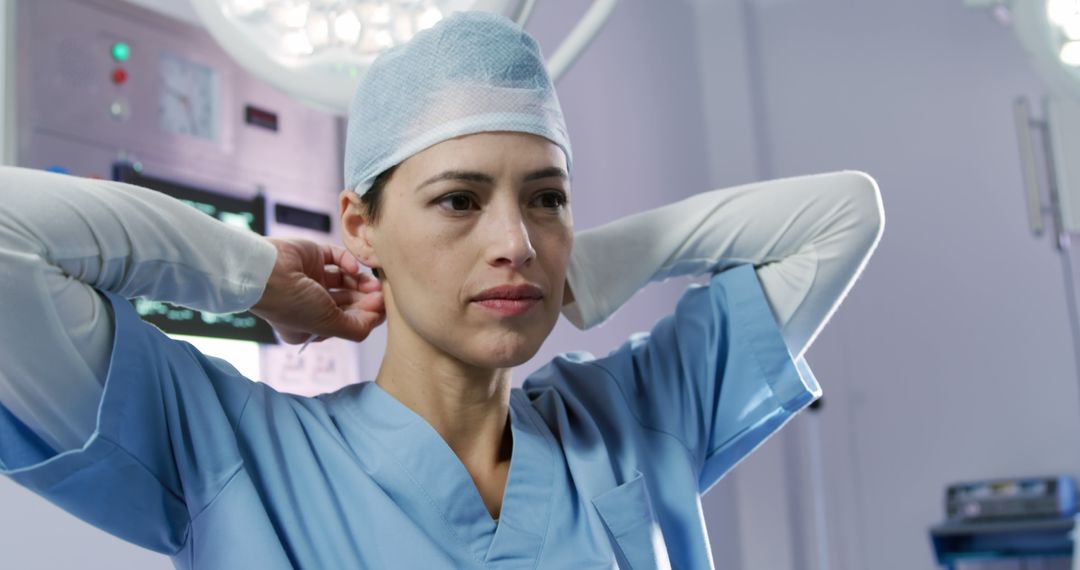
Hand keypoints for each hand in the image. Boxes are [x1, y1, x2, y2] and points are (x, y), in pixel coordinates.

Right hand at [250, 237, 384, 343]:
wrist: (266, 272)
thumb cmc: (292, 304)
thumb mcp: (327, 325)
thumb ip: (356, 328)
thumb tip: (377, 318)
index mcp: (308, 325)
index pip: (344, 322)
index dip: (364, 316)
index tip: (380, 310)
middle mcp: (309, 303)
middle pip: (347, 302)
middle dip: (365, 299)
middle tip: (381, 294)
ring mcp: (310, 279)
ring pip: (345, 280)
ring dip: (361, 282)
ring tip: (372, 282)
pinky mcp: (312, 256)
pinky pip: (336, 258)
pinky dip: (347, 261)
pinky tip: (353, 268)